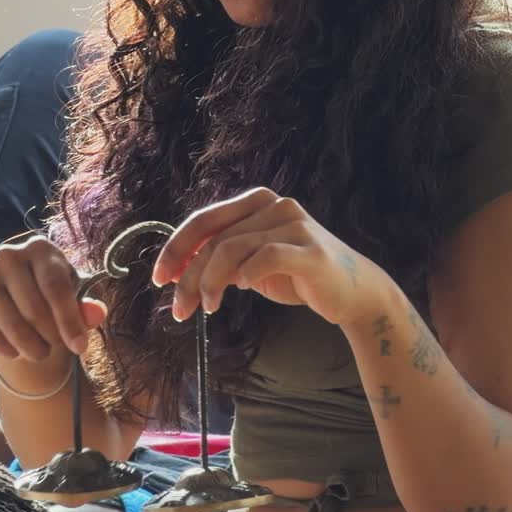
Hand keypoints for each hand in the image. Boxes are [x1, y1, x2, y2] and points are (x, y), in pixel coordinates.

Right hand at [0, 235, 106, 363]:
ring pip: (12, 325)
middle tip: (57, 346)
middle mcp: (7, 255)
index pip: (55, 286)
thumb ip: (87, 307)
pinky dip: (4, 348)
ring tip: (41, 351)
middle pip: (34, 309)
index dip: (69, 320)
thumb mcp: (76, 300)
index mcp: (39, 247)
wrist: (22, 307)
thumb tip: (97, 313)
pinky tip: (15, 351)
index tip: (81, 347)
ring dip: (31, 348)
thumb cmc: (56, 299)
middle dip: (51, 337)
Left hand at [150, 187, 387, 327]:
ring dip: (211, 282)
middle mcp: (274, 205)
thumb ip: (220, 261)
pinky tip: (243, 289)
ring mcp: (294, 224)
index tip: (159, 278)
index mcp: (256, 202)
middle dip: (189, 275)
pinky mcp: (310, 249)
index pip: (204, 220)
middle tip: (178, 308)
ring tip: (207, 308)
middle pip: (214, 239)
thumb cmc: (298, 276)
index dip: (176, 248)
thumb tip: (177, 273)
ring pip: (233, 249)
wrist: (352, 292)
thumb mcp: (251, 266)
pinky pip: (267, 257)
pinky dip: (248, 273)